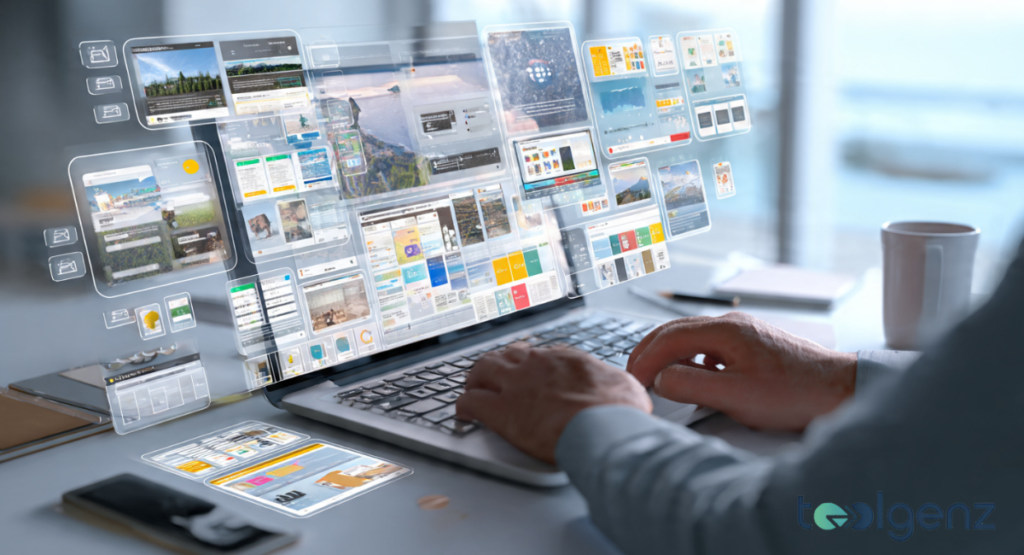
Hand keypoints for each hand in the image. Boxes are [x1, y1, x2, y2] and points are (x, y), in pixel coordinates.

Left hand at [456, 343, 651, 463]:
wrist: (604, 427)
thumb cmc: (620, 412)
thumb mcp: (625, 388)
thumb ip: (614, 386)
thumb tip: (624, 393)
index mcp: (565, 359)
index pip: (539, 354)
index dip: (530, 363)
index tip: (529, 372)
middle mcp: (537, 365)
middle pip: (506, 355)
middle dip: (496, 364)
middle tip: (491, 376)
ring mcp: (516, 385)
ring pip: (482, 369)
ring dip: (475, 379)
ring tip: (472, 389)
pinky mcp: (501, 411)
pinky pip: (471, 401)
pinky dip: (464, 406)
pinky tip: (464, 414)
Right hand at [627, 312, 856, 430]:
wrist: (841, 390)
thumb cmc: (796, 393)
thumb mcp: (735, 396)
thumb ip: (691, 386)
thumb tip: (661, 379)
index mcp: (724, 329)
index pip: (667, 338)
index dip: (644, 361)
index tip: (632, 383)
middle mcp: (731, 323)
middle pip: (674, 331)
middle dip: (648, 353)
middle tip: (632, 377)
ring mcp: (742, 331)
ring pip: (690, 337)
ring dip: (667, 355)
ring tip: (655, 378)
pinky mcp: (751, 344)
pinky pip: (707, 345)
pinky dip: (688, 358)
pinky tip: (693, 377)